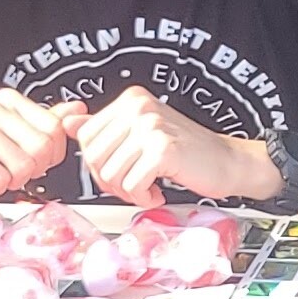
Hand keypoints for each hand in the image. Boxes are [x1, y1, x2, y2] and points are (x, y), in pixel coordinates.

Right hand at [0, 90, 82, 198]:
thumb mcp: (23, 140)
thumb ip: (49, 124)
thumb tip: (79, 108)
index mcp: (10, 101)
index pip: (55, 128)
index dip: (52, 154)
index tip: (33, 157)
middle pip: (42, 147)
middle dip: (33, 169)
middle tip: (12, 168)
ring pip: (24, 166)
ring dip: (13, 180)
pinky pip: (1, 180)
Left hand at [73, 85, 252, 203]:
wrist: (229, 162)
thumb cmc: (189, 152)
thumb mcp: (143, 133)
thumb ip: (106, 129)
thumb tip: (68, 124)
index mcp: (131, 101)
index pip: (86, 136)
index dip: (97, 164)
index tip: (118, 171)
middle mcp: (139, 109)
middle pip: (94, 157)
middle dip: (110, 181)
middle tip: (133, 186)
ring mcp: (151, 127)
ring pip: (111, 174)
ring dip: (128, 192)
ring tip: (148, 189)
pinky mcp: (163, 150)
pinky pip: (132, 185)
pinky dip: (144, 198)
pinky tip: (158, 193)